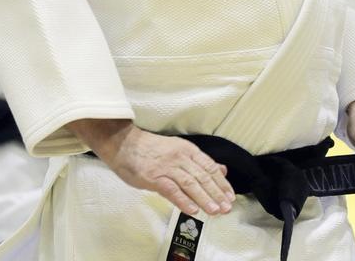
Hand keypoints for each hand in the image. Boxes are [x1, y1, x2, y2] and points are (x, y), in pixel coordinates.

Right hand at [69, 119, 234, 216]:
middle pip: (203, 176)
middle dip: (217, 193)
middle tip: (227, 207)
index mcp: (188, 150)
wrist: (124, 143)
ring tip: (214, 210)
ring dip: (204, 198)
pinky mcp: (154, 177)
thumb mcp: (179, 149)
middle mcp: (181, 158)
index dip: (221, 183)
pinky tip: (192, 209)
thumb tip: (221, 169)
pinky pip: (171, 190)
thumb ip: (199, 162)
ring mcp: (167, 167)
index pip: (210, 167)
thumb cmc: (151, 149)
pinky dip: (183, 200)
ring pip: (190, 184)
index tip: (230, 196)